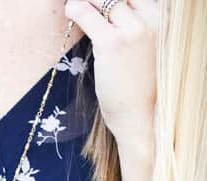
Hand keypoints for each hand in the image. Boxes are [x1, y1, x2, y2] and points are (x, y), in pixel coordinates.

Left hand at [63, 0, 157, 145]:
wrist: (140, 117)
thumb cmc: (140, 89)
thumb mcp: (145, 51)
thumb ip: (135, 29)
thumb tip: (109, 15)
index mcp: (161, 19)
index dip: (113, 0)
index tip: (100, 5)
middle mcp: (150, 20)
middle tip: (86, 5)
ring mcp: (132, 30)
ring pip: (104, 0)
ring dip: (87, 1)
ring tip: (76, 6)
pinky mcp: (112, 43)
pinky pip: (88, 14)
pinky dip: (76, 8)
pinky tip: (70, 10)